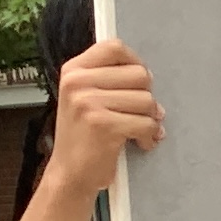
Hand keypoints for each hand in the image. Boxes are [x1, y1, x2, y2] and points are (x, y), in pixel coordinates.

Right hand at [43, 39, 162, 196]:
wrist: (69, 173)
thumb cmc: (84, 136)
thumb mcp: (85, 98)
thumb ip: (109, 80)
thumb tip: (148, 76)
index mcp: (73, 70)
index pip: (114, 47)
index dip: (135, 63)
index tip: (138, 83)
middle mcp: (78, 82)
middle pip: (139, 74)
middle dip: (147, 97)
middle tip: (140, 113)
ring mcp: (88, 102)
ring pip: (147, 100)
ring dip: (150, 119)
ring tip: (137, 130)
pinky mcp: (103, 124)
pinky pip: (147, 123)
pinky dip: (150, 136)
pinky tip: (140, 143)